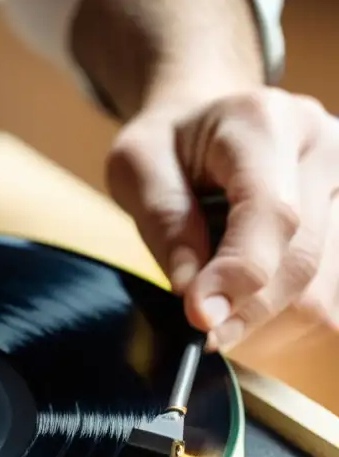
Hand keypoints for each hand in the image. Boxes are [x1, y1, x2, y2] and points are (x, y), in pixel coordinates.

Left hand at [106, 87, 338, 355]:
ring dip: (266, 321)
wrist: (206, 122)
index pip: (271, 212)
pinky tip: (247, 308)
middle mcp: (322, 147)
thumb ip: (164, 223)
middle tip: (204, 333)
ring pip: (323, 288)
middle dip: (248, 310)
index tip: (201, 318)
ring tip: (220, 313)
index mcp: (264, 123)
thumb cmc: (167, 145)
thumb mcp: (136, 167)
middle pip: (302, 258)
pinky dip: (284, 317)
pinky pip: (330, 293)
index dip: (240, 273)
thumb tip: (194, 293)